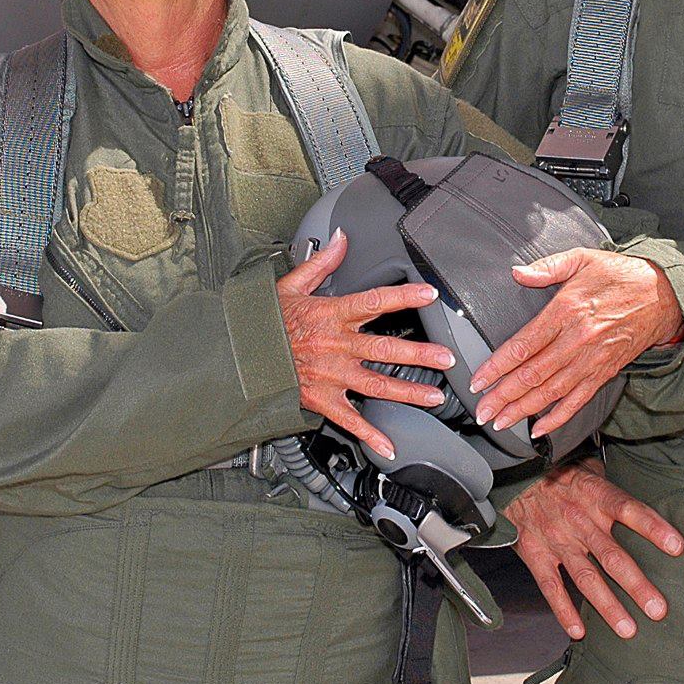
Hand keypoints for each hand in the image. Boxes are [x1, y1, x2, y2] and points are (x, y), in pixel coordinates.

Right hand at [277, 230, 454, 459]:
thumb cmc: (263, 322)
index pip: (373, 302)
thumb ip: (321, 263)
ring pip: (376, 385)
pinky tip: (390, 445)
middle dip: (420, 355)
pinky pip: (350, 421)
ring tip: (435, 396)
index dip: (404, 296)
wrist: (235, 355)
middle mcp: (335, 346)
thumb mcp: (290, 285)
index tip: (430, 293)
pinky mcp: (321, 400)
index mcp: (330, 315)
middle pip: (385, 350)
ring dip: (408, 392)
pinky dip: (370, 435)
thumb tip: (342, 238)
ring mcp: (330, 376)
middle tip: (448, 357)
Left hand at [469, 248, 681, 435]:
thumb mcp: (582, 259)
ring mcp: (592, 359)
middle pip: (533, 374)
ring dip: (523, 409)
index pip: (524, 345)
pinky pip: (578, 400)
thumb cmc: (620, 275)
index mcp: (566, 311)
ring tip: (501, 421)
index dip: (498, 366)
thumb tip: (517, 272)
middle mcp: (578, 339)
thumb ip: (547, 267)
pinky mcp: (605, 372)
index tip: (478, 380)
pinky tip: (539, 428)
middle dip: (503, 396)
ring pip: (552, 391)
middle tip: (482, 410)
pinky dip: (558, 417)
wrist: (664, 294)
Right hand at [506, 457, 683, 639]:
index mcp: (595, 496)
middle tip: (658, 609)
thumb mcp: (587, 468)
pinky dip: (564, 610)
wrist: (512, 475)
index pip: (629, 510)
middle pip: (612, 556)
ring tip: (628, 629)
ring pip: (586, 577)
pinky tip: (579, 631)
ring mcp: (557, 540)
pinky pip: (551, 586)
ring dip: (607, 606)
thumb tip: (644, 494)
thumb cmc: (559, 473)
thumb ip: (612, 486)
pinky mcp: (536, 554)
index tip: (677, 547)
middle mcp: (579, 521)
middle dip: (636, 585)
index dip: (653, 528)